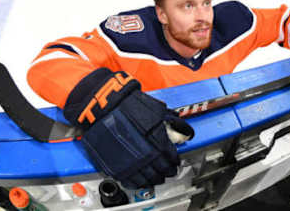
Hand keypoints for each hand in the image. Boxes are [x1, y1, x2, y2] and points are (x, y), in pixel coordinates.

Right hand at [63, 69, 193, 188]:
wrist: (103, 108)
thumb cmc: (129, 106)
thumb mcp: (158, 110)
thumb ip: (173, 123)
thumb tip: (186, 132)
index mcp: (158, 144)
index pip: (171, 159)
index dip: (174, 161)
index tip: (175, 161)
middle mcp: (146, 157)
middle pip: (161, 171)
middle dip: (166, 171)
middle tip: (168, 171)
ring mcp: (130, 164)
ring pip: (147, 179)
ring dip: (154, 179)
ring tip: (156, 178)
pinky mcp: (115, 167)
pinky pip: (130, 181)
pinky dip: (137, 183)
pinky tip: (140, 181)